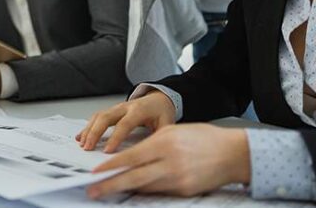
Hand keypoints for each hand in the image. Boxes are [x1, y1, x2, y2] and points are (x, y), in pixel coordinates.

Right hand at [77, 91, 175, 151]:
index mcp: (139, 110)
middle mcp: (125, 107)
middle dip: (95, 133)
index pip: (124, 124)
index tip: (107, 151)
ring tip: (83, 144)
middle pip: (105, 117)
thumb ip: (160, 136)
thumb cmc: (161, 111)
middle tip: (88, 148)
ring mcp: (117, 108)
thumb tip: (154, 152)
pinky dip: (88, 126)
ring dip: (89, 130)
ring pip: (99, 116)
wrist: (158, 98)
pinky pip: (97, 117)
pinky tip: (81, 136)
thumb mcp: (167, 122)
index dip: (115, 138)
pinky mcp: (112, 111)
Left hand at [87, 124, 250, 198]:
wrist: (232, 153)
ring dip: (125, 189)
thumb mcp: (173, 132)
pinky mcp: (185, 191)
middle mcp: (170, 162)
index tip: (96, 172)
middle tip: (93, 189)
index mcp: (165, 143)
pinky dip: (145, 190)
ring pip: (145, 187)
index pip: (131, 157)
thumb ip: (151, 145)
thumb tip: (130, 158)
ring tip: (108, 190)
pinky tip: (134, 191)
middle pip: (134, 177)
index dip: (111, 166)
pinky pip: (159, 192)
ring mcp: (178, 179)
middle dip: (111, 184)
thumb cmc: (203, 138)